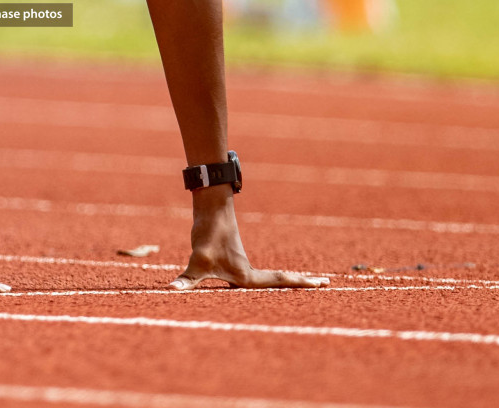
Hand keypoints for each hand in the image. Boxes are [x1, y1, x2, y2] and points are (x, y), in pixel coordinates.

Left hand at [171, 187, 328, 289]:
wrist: (209, 207)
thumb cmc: (207, 234)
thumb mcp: (196, 260)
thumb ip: (187, 279)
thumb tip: (172, 290)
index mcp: (246, 274)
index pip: (278, 281)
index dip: (299, 284)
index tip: (321, 284)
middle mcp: (247, 269)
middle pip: (281, 280)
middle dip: (301, 283)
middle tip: (326, 283)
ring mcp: (241, 262)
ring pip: (271, 276)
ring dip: (289, 280)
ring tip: (309, 283)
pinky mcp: (231, 256)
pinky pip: (257, 273)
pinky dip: (272, 277)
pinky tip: (270, 282)